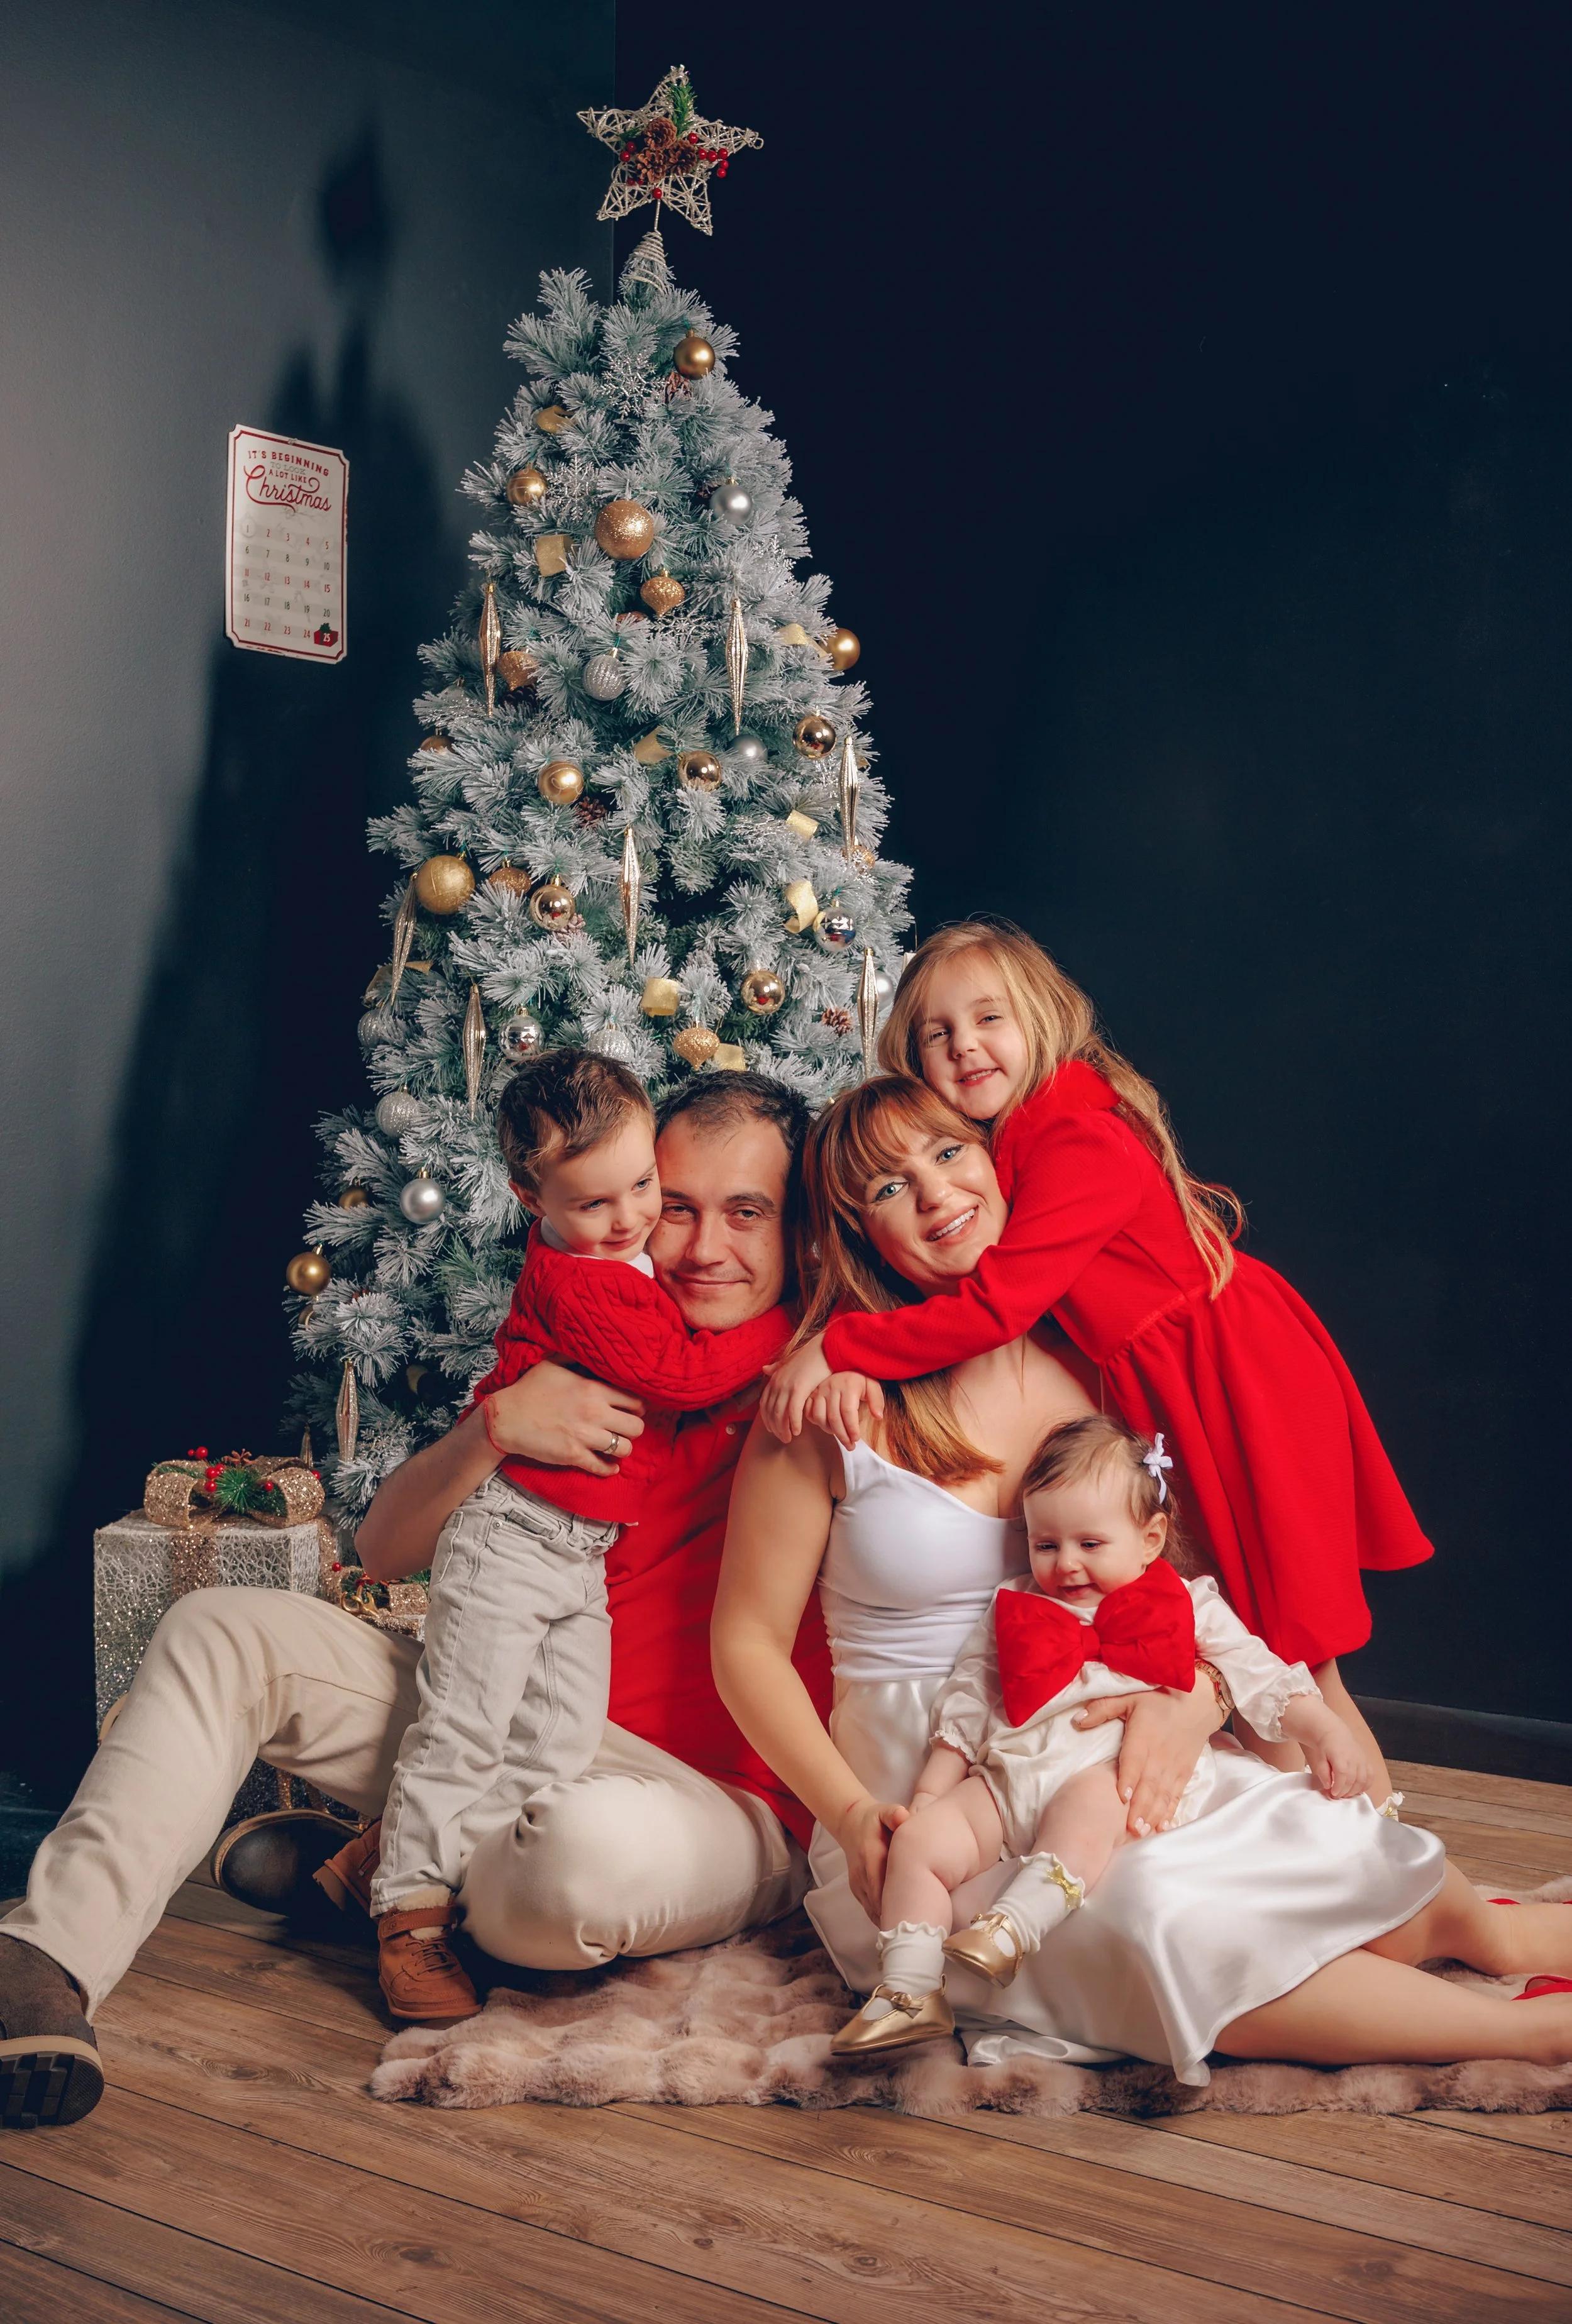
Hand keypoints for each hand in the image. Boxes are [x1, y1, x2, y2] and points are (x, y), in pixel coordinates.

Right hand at [484, 1362, 645, 1475]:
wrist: (505, 1418)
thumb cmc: (529, 1389)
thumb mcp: (553, 1364)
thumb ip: (577, 1359)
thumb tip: (592, 1350)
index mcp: (593, 1389)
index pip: (635, 1401)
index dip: (638, 1407)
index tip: (634, 1409)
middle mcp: (594, 1413)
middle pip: (636, 1427)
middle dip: (633, 1428)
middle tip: (625, 1428)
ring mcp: (584, 1436)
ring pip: (624, 1448)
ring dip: (623, 1448)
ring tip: (616, 1445)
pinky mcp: (573, 1456)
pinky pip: (602, 1467)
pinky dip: (610, 1469)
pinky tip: (611, 1466)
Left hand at [759, 1334, 832, 1442]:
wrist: (825, 1348)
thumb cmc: (810, 1356)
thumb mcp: (790, 1361)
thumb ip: (777, 1367)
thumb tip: (765, 1369)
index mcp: (775, 1378)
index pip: (764, 1404)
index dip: (766, 1419)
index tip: (771, 1429)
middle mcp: (777, 1383)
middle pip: (771, 1412)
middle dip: (775, 1428)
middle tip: (782, 1438)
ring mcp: (787, 1386)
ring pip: (780, 1415)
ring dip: (783, 1430)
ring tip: (789, 1438)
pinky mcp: (799, 1389)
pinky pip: (793, 1412)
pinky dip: (794, 1424)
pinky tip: (798, 1431)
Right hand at [804, 1371, 885, 1450]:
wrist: (842, 1362)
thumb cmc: (859, 1377)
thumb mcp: (872, 1385)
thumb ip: (877, 1400)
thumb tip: (878, 1416)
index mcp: (848, 1385)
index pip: (848, 1411)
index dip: (851, 1428)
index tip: (856, 1438)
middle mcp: (831, 1386)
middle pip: (834, 1417)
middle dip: (842, 1435)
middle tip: (850, 1445)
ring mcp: (819, 1390)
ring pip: (819, 1416)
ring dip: (829, 1430)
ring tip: (839, 1435)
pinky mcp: (811, 1393)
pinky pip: (809, 1411)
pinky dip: (816, 1422)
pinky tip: (826, 1425)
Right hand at [834, 1793, 910, 1920]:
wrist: (851, 1824)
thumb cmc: (874, 1820)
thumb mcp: (884, 1811)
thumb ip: (894, 1814)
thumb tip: (903, 1817)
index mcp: (870, 1856)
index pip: (879, 1885)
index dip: (894, 1902)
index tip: (911, 1915)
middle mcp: (861, 1874)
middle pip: (877, 1903)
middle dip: (895, 1916)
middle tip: (916, 1929)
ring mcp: (857, 1884)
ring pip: (873, 1910)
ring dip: (889, 1920)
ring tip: (909, 1932)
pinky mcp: (857, 1889)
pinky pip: (870, 1909)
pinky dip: (882, 1918)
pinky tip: (897, 1925)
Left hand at [1074, 1675, 1220, 1836]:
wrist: (1198, 1701)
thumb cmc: (1159, 1698)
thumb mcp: (1128, 1697)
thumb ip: (1102, 1708)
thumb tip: (1076, 1721)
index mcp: (1143, 1737)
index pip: (1134, 1761)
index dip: (1129, 1778)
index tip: (1122, 1796)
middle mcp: (1159, 1755)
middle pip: (1148, 1785)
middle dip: (1140, 1808)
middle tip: (1130, 1829)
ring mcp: (1173, 1767)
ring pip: (1162, 1795)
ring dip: (1152, 1814)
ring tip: (1141, 1832)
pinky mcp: (1184, 1773)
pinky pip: (1176, 1796)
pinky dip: (1170, 1812)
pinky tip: (1163, 1827)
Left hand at [1290, 1705, 1373, 1799]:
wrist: (1336, 1735)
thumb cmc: (1327, 1747)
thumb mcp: (1320, 1758)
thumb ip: (1323, 1772)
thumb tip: (1328, 1785)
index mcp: (1341, 1755)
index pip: (1343, 1775)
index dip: (1339, 1787)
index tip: (1333, 1793)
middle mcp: (1354, 1758)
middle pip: (1353, 1780)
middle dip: (1345, 1792)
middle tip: (1337, 1796)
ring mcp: (1363, 1760)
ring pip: (1363, 1781)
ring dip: (1354, 1791)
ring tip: (1345, 1794)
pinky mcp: (1368, 1762)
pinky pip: (1371, 1777)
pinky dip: (1365, 1786)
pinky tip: (1357, 1790)